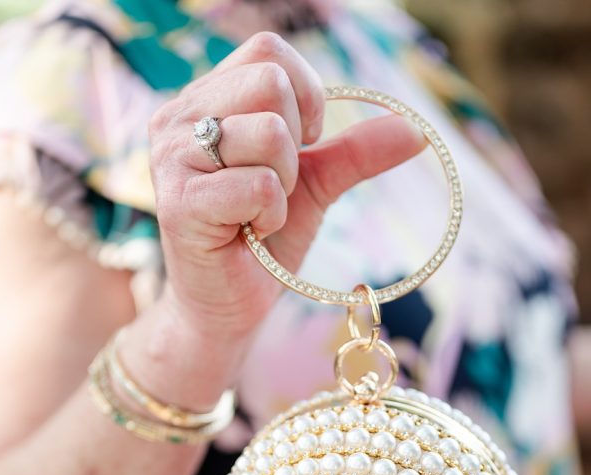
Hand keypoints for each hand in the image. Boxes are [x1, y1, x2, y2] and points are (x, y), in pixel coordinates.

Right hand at [148, 31, 426, 347]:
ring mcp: (173, 159)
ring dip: (284, 183)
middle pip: (269, 80)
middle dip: (296, 142)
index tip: (302, 146)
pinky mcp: (180, 203)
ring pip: (269, 133)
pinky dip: (271, 214)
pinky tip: (249, 234)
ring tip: (259, 213)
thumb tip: (417, 130)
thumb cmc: (262, 242)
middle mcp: (178, 119)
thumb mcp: (315, 184)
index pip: (268, 51)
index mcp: (203, 100)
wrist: (229, 307)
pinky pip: (260, 186)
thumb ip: (356, 151)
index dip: (305, 95)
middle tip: (278, 186)